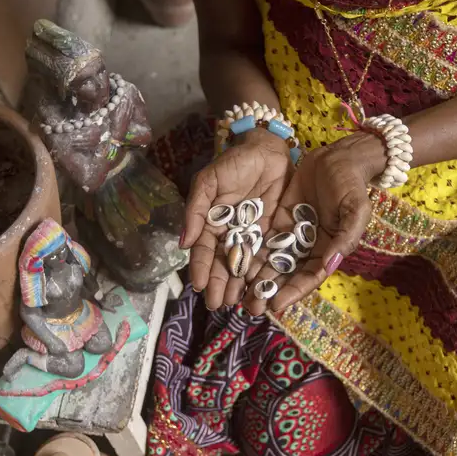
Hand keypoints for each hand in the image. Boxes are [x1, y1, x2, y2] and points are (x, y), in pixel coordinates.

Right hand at [180, 129, 291, 309]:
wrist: (267, 151)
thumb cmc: (233, 163)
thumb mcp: (208, 182)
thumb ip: (196, 210)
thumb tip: (184, 243)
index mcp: (211, 223)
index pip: (205, 251)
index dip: (202, 269)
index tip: (200, 286)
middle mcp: (230, 234)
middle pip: (224, 264)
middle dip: (221, 285)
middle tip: (219, 305)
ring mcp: (252, 236)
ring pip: (245, 266)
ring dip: (241, 286)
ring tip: (240, 303)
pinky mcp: (272, 235)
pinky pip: (267, 257)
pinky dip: (264, 274)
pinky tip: (261, 289)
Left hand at [242, 136, 374, 314]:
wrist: (338, 158)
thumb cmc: (351, 185)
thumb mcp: (356, 210)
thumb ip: (345, 238)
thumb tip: (329, 265)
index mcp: (328, 251)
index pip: (309, 278)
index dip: (293, 292)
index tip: (275, 305)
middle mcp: (308, 248)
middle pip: (286, 275)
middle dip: (269, 291)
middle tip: (250, 307)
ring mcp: (292, 235)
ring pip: (271, 261)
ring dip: (255, 278)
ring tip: (237, 294)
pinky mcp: (278, 221)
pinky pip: (262, 240)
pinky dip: (250, 253)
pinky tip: (234, 264)